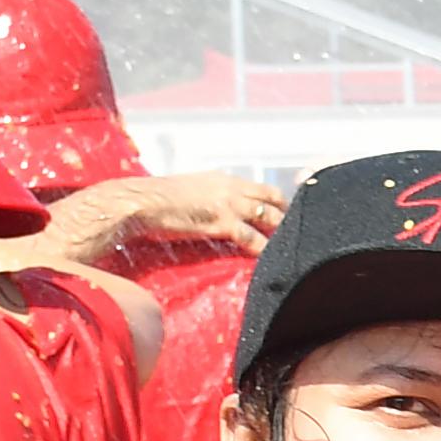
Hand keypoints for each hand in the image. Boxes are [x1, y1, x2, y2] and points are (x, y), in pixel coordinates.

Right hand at [17, 171, 287, 266]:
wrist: (136, 202)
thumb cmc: (155, 201)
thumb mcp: (188, 193)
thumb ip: (207, 199)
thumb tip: (212, 212)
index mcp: (223, 180)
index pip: (263, 189)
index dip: (281, 204)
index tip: (293, 216)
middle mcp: (230, 188)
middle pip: (274, 201)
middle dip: (290, 217)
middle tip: (304, 234)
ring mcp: (227, 204)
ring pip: (269, 218)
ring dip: (282, 234)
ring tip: (295, 250)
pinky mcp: (220, 221)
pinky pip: (252, 237)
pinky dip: (265, 249)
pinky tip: (272, 261)